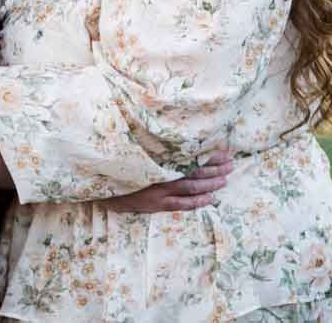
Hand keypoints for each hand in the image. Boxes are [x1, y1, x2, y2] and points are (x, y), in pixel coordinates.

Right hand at [99, 146, 234, 213]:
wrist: (100, 179)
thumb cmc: (119, 158)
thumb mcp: (135, 143)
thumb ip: (153, 139)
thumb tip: (172, 127)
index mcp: (160, 155)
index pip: (190, 153)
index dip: (208, 152)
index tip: (225, 149)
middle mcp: (161, 171)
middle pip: (194, 170)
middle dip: (215, 167)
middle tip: (232, 164)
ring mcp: (159, 189)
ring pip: (191, 187)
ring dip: (211, 184)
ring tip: (226, 179)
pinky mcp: (155, 203)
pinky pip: (180, 205)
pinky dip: (197, 202)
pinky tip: (211, 199)